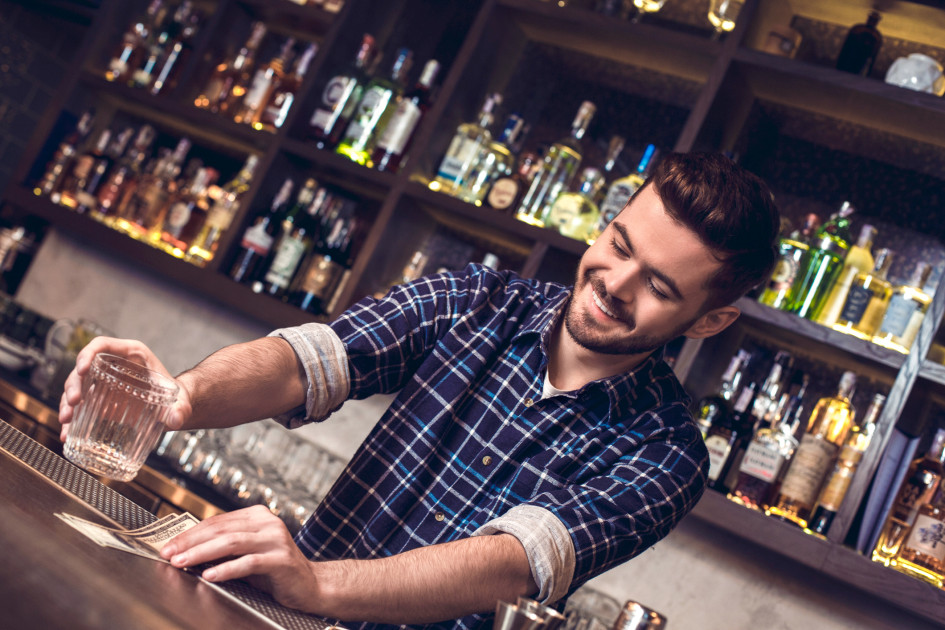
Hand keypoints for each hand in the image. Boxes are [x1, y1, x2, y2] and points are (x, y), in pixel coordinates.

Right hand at [58, 336, 191, 440]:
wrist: (174, 407)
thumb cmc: (177, 395)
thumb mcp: (180, 399)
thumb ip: (181, 408)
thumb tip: (176, 421)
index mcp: (131, 354)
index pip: (102, 345)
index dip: (88, 354)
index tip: (82, 370)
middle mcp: (113, 365)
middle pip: (84, 368)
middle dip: (74, 385)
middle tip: (73, 404)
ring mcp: (104, 381)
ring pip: (77, 387)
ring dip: (67, 403)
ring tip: (66, 421)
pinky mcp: (100, 398)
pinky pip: (80, 405)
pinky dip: (73, 419)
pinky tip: (67, 434)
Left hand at [160, 505, 319, 612]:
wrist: (310, 585)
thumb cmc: (275, 570)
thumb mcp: (247, 554)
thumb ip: (224, 549)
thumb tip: (186, 551)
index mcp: (258, 516)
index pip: (217, 521)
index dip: (190, 533)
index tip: (169, 546)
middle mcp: (268, 523)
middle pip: (221, 530)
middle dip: (190, 543)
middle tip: (169, 555)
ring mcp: (277, 539)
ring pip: (231, 542)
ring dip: (202, 554)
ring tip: (183, 563)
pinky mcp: (282, 559)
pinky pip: (248, 562)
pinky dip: (226, 569)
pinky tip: (211, 576)